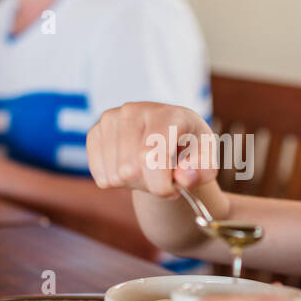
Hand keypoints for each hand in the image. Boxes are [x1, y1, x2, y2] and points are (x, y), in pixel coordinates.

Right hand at [86, 102, 216, 197]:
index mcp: (166, 114)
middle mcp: (134, 110)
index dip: (162, 185)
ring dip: (134, 184)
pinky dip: (117, 182)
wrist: (167, 136)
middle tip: (163, 177)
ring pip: (115, 176)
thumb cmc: (189, 150)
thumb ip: (202, 171)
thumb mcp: (206, 162)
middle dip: (150, 185)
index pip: (151, 156)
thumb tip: (184, 177)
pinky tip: (130, 167)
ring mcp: (110, 119)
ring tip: (148, 170)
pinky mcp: (95, 132)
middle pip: (131, 170)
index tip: (173, 190)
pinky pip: (100, 175)